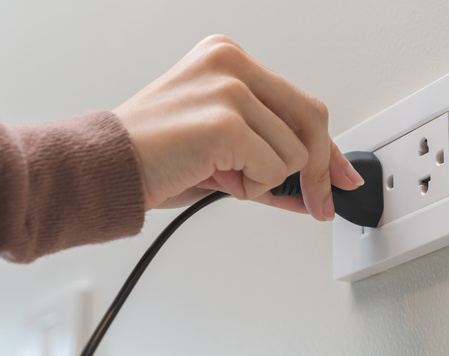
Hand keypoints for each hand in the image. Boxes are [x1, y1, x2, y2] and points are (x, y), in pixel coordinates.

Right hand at [114, 34, 363, 220]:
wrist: (107, 170)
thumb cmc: (154, 158)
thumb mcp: (223, 151)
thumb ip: (271, 158)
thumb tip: (317, 185)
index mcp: (227, 58)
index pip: (299, 102)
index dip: (327, 147)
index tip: (340, 176)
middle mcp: (230, 62)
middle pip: (311, 119)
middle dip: (319, 171)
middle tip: (316, 204)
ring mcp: (228, 87)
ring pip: (294, 152)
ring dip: (262, 180)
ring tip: (220, 174)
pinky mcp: (225, 120)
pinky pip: (274, 170)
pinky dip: (251, 188)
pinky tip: (216, 178)